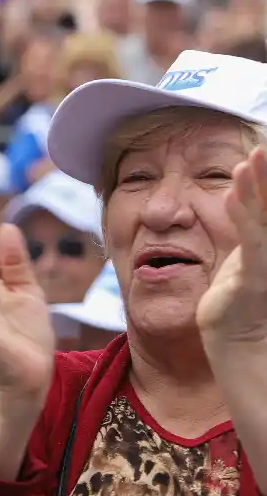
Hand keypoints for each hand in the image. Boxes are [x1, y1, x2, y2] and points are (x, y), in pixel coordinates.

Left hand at [197, 148, 266, 345]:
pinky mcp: (257, 281)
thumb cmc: (242, 305)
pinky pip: (251, 241)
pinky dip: (243, 213)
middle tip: (265, 145)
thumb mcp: (246, 262)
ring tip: (254, 155)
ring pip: (265, 216)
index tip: (264, 147)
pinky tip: (232, 191)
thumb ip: (248, 228)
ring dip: (259, 185)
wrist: (242, 350)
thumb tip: (236, 195)